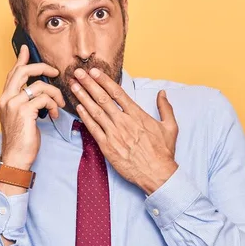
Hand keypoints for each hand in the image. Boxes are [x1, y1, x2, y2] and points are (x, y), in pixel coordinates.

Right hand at [0, 45, 64, 168]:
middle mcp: (6, 98)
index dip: (21, 60)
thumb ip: (26, 101)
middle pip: (25, 71)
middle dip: (43, 68)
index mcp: (5, 98)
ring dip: (55, 94)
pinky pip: (44, 99)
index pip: (13, 73)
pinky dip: (54, 105)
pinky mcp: (24, 111)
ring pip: (40, 86)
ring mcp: (14, 104)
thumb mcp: (21, 117)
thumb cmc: (21, 140)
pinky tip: (55, 114)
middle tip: (55, 72)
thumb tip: (39, 91)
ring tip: (59, 105)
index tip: (27, 49)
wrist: (16, 158)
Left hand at [70, 68, 178, 194]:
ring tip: (73, 85)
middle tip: (78, 72)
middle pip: (103, 98)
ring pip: (95, 111)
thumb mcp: (170, 127)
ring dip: (83, 97)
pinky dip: (85, 117)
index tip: (94, 72)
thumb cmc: (163, 152)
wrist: (157, 174)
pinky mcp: (107, 147)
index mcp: (137, 115)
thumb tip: (162, 93)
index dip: (104, 80)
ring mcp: (114, 134)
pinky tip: (78, 107)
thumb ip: (165, 108)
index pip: (118, 93)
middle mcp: (124, 122)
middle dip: (89, 84)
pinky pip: (93, 129)